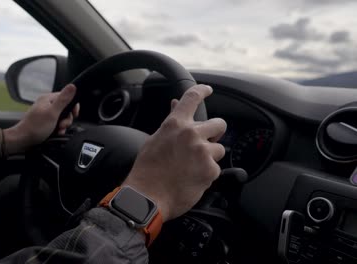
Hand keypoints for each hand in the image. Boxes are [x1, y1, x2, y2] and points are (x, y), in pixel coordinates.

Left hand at [3, 84, 78, 154]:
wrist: (22, 140)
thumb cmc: (35, 127)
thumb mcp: (52, 113)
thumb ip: (63, 100)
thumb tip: (72, 86)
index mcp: (48, 99)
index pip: (67, 96)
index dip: (73, 106)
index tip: (74, 114)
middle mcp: (47, 104)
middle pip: (66, 108)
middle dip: (67, 119)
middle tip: (62, 125)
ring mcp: (46, 113)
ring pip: (62, 117)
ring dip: (63, 125)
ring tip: (58, 130)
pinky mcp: (45, 121)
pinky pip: (57, 123)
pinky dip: (58, 128)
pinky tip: (56, 132)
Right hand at [123, 84, 226, 221]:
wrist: (147, 196)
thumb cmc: (146, 170)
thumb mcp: (155, 140)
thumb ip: (171, 123)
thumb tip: (175, 105)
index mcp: (175, 124)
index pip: (192, 98)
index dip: (202, 91)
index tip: (207, 90)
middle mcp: (191, 134)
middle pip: (219, 124)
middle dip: (215, 133)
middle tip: (205, 143)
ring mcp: (202, 152)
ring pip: (219, 149)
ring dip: (210, 157)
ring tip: (192, 167)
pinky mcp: (211, 170)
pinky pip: (216, 168)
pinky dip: (207, 174)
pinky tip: (192, 179)